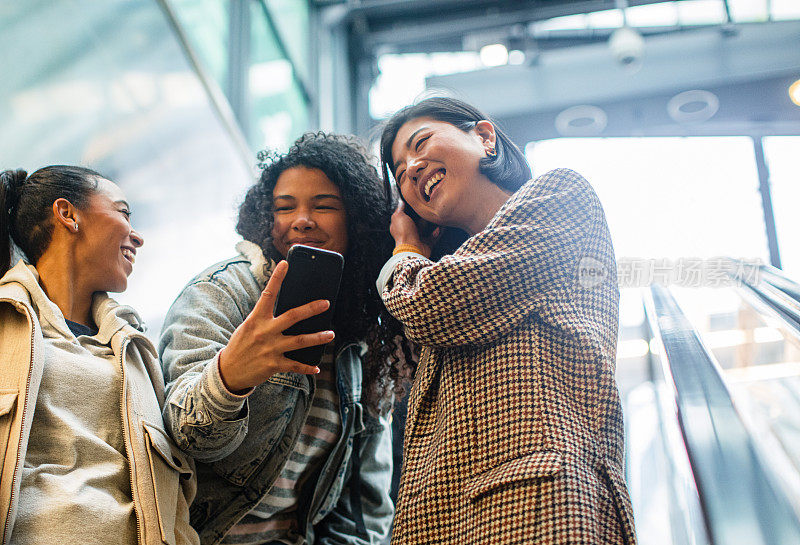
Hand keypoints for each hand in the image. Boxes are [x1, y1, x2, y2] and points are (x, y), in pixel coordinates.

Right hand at [218, 260, 333, 392]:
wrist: (228, 371)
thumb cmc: (242, 345)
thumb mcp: (249, 327)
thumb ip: (266, 319)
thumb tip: (290, 313)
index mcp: (256, 319)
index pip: (268, 293)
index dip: (277, 278)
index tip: (285, 263)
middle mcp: (264, 332)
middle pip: (292, 316)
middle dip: (311, 309)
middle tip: (326, 303)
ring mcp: (270, 348)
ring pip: (300, 341)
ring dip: (318, 338)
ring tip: (331, 334)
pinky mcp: (273, 365)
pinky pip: (295, 365)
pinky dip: (307, 367)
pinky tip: (316, 367)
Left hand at [390, 201, 438, 258]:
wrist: (412, 249)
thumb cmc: (404, 233)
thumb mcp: (398, 217)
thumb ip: (400, 209)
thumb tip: (401, 202)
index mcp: (401, 225)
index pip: (406, 215)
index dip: (411, 209)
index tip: (418, 202)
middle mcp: (409, 232)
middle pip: (418, 221)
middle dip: (424, 216)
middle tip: (430, 209)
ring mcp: (418, 238)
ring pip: (427, 228)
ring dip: (433, 223)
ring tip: (438, 216)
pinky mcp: (426, 244)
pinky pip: (434, 236)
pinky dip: (438, 232)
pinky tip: (441, 226)